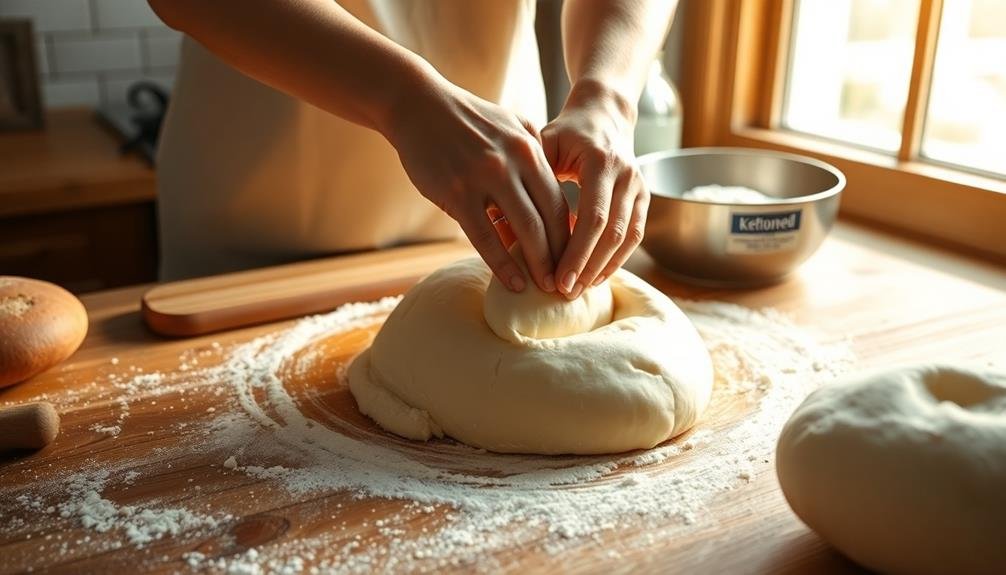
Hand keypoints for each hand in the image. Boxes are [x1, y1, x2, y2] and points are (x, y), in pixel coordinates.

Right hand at [385, 75, 568, 292]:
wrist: (417, 105)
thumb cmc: (465, 120)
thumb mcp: (510, 125)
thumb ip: (534, 154)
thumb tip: (550, 195)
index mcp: (530, 149)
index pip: (559, 202)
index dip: (570, 237)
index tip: (574, 261)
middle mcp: (513, 163)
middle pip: (549, 219)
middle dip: (561, 257)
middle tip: (566, 284)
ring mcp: (485, 178)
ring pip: (523, 230)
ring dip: (538, 264)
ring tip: (544, 288)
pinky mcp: (457, 193)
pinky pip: (485, 237)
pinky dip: (503, 264)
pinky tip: (514, 282)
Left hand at [540, 81, 648, 299]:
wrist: (604, 114)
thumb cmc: (566, 132)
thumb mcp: (544, 144)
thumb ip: (528, 179)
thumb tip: (498, 221)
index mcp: (601, 161)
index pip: (592, 217)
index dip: (576, 252)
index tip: (556, 278)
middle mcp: (626, 174)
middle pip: (611, 233)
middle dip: (588, 267)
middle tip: (565, 293)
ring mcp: (640, 186)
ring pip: (627, 238)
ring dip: (603, 268)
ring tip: (579, 290)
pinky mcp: (645, 197)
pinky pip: (635, 236)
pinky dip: (616, 259)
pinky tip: (596, 276)